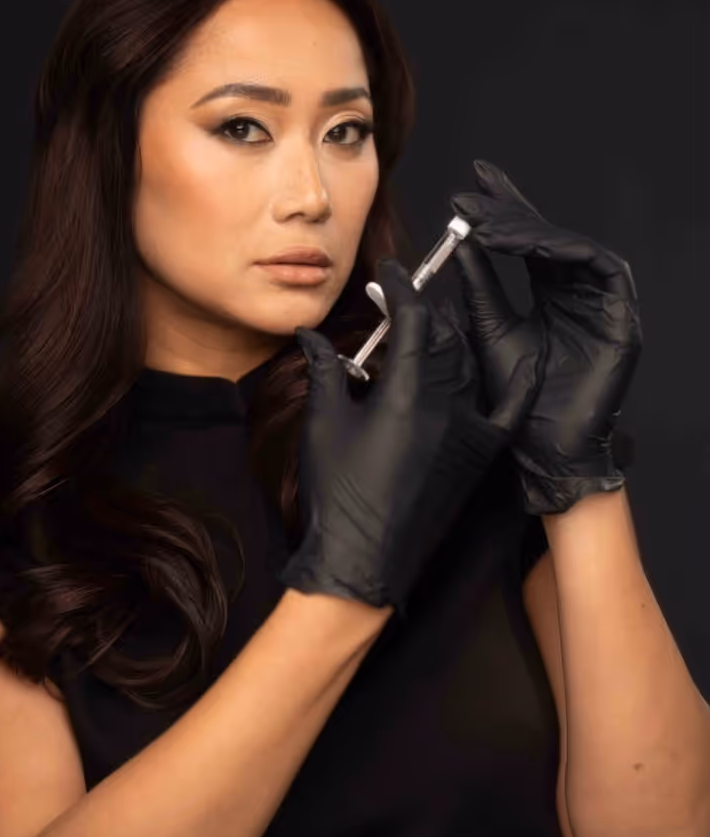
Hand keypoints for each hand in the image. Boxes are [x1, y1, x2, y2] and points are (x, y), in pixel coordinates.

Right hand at [277, 256, 537, 617]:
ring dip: (449, 342)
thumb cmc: (337, 496)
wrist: (364, 562)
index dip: (402, 290)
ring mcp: (469, 433)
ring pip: (469, 367)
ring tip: (424, 335)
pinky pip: (509, 411)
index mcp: (406, 395)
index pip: (413, 321)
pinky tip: (525, 360)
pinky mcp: (480, 457)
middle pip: (442, 339)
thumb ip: (325, 372)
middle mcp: (446, 407)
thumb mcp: (325, 426)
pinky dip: (517, 383)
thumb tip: (311, 336)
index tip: (390, 275)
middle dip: (419, 315)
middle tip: (394, 305)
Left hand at [449, 159, 642, 514]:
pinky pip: (599, 267)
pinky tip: (530, 246)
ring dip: (530, 231)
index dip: (503, 213)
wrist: (544, 448)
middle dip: (512, 211)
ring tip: (489, 225)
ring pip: (570, 247)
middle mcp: (578, 293)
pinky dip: (565, 251)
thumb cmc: (519, 401)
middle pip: (549, 237)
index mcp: (550, 296)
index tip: (468, 190)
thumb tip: (460, 244)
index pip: (527, 244)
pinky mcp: (621, 315)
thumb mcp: (489, 330)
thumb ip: (480, 287)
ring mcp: (602, 303)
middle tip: (474, 193)